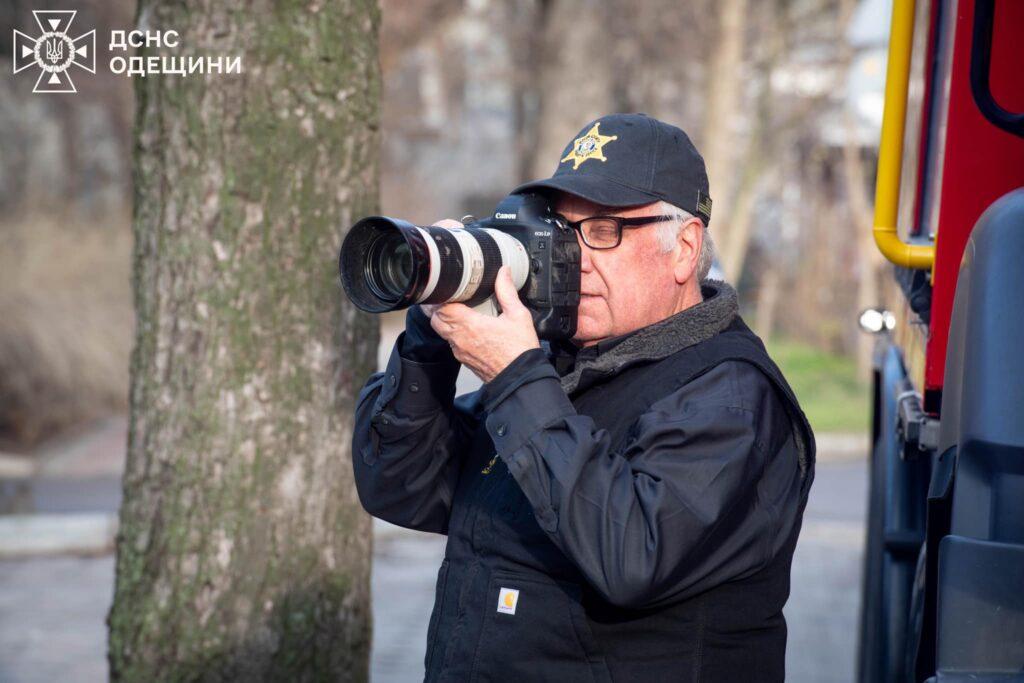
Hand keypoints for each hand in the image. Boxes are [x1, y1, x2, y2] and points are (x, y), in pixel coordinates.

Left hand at [425, 265, 539, 383]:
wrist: (521, 379)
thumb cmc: (520, 351)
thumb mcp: (518, 315)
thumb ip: (507, 291)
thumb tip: (503, 272)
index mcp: (470, 325)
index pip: (441, 307)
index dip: (441, 296)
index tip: (448, 288)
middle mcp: (460, 339)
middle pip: (436, 319)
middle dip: (439, 307)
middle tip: (450, 297)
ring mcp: (460, 351)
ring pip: (441, 331)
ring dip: (445, 320)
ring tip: (457, 309)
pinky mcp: (464, 359)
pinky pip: (451, 342)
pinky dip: (453, 332)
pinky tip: (467, 327)